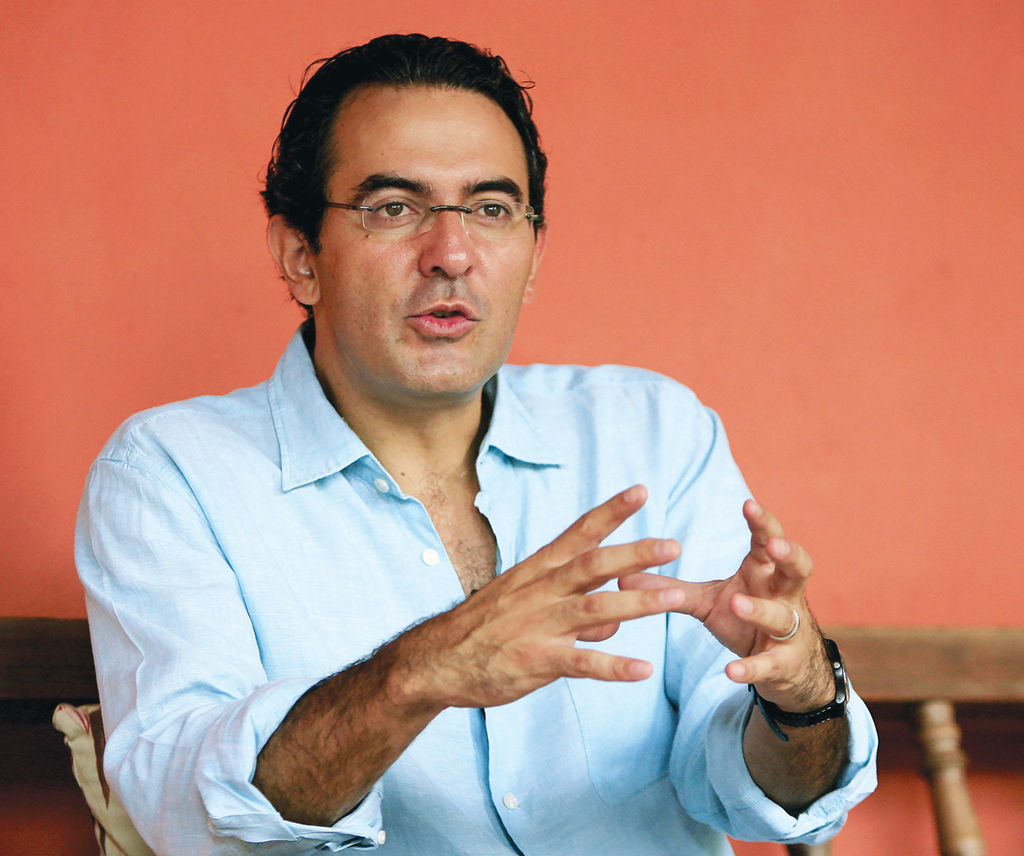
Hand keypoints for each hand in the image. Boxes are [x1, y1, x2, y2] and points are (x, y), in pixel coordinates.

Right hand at [394, 485, 684, 709]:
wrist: (438, 659)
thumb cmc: (486, 627)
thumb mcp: (526, 602)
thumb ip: (575, 607)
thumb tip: (615, 619)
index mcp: (539, 569)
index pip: (579, 532)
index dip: (611, 512)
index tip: (641, 492)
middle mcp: (541, 590)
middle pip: (593, 565)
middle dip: (635, 553)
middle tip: (673, 545)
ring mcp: (539, 624)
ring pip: (595, 610)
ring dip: (637, 603)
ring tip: (676, 599)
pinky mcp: (536, 660)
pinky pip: (581, 663)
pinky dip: (613, 666)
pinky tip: (643, 669)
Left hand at [618, 499, 832, 711]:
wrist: (783, 667)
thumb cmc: (745, 618)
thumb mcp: (707, 599)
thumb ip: (671, 586)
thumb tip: (621, 577)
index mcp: (764, 571)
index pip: (769, 539)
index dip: (762, 522)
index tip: (748, 504)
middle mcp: (783, 595)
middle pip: (798, 567)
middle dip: (788, 554)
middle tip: (772, 546)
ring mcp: (788, 630)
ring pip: (782, 616)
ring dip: (761, 609)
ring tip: (738, 604)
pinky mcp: (782, 664)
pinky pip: (769, 664)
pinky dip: (750, 667)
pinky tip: (730, 671)